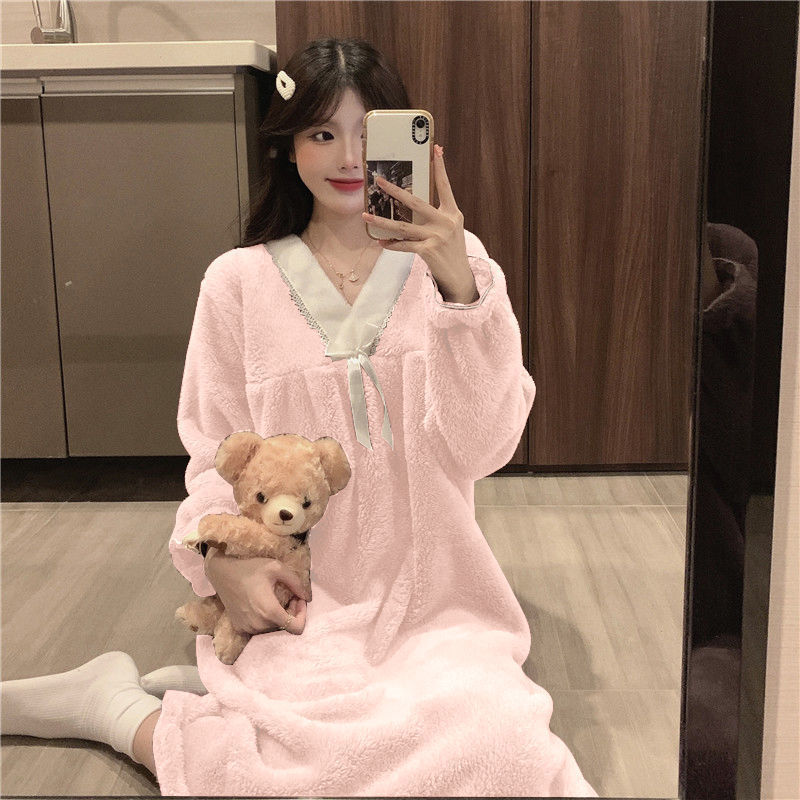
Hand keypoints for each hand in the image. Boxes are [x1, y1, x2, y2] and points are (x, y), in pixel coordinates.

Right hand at [204, 549, 310, 634]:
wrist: (222, 572)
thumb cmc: (250, 568)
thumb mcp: (277, 567)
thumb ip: (296, 583)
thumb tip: (307, 597)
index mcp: (269, 612)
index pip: (296, 628)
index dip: (302, 614)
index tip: (298, 599)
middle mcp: (258, 625)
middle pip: (285, 627)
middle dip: (291, 612)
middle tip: (289, 595)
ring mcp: (247, 628)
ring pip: (272, 628)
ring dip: (279, 615)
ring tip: (276, 598)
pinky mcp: (239, 628)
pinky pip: (260, 628)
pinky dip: (266, 619)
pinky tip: (263, 604)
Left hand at [362, 144, 478, 302]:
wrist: (459, 275)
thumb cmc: (452, 249)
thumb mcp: (450, 228)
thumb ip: (436, 216)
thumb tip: (413, 205)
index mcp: (452, 213)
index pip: (445, 186)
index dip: (440, 168)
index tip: (436, 149)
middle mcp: (445, 222)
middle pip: (416, 203)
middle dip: (395, 191)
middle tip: (379, 181)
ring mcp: (436, 236)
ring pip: (403, 226)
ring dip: (382, 221)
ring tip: (367, 216)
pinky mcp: (428, 250)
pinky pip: (404, 245)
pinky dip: (392, 245)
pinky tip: (381, 242)